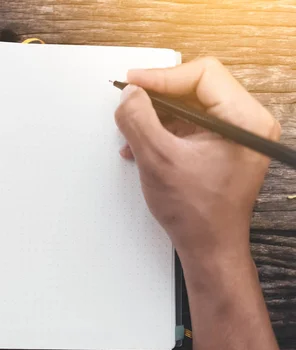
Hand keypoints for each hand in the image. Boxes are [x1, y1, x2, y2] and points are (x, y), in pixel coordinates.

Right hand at [114, 57, 279, 270]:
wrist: (209, 247)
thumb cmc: (197, 213)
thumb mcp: (158, 160)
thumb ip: (139, 120)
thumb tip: (130, 94)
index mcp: (243, 120)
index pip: (202, 74)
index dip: (162, 76)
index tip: (134, 83)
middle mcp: (246, 123)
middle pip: (196, 87)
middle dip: (157, 97)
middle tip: (130, 102)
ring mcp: (235, 135)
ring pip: (189, 106)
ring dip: (156, 116)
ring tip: (133, 132)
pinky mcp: (222, 147)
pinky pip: (190, 125)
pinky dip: (163, 131)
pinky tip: (142, 146)